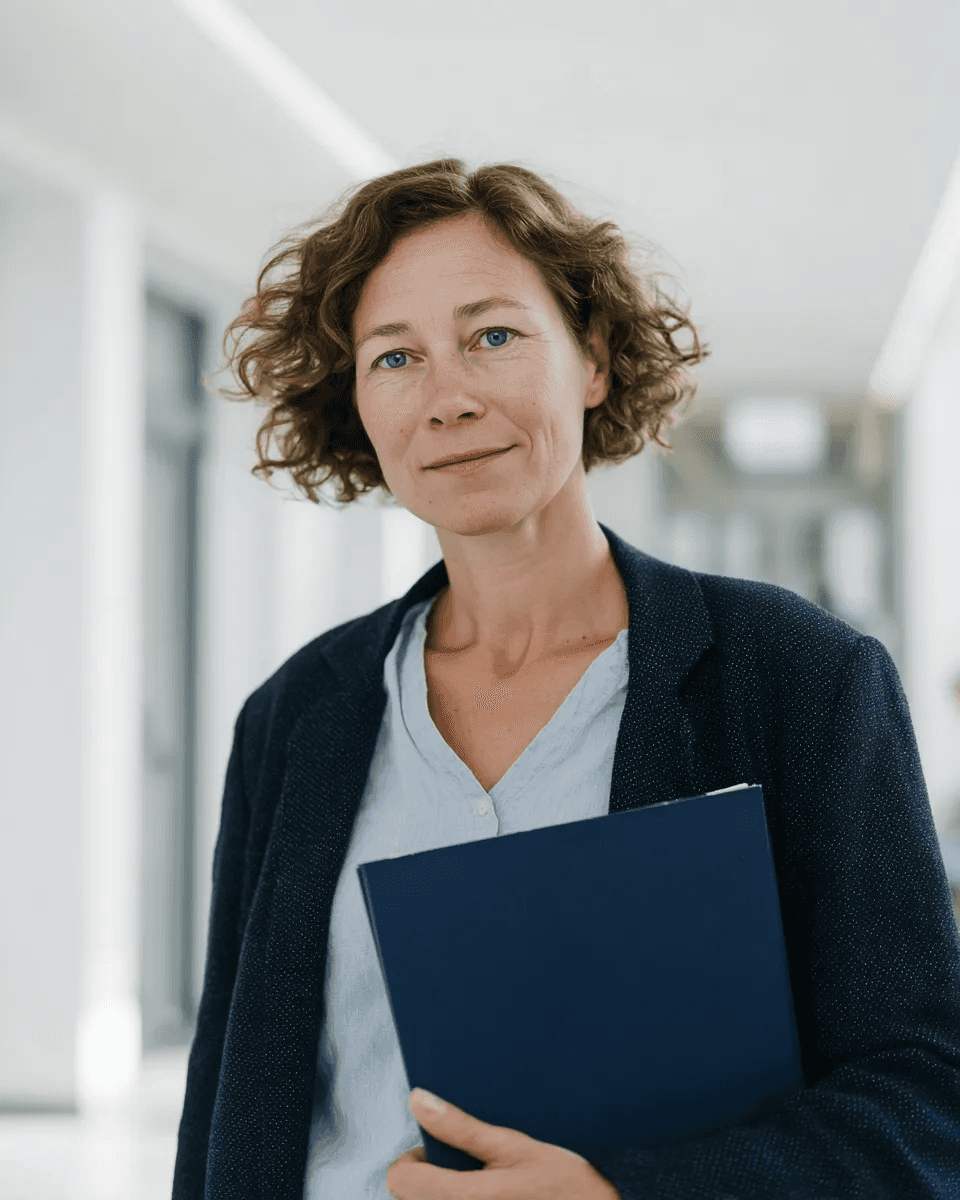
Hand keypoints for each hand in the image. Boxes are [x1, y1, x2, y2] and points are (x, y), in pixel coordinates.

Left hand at [386, 1087, 621, 1199]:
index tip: (443, 1149)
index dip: (415, 1158)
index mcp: (459, 1198)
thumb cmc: (564, 1183)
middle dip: (433, 1178)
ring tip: (489, 1183)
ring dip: (450, 1193)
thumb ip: (461, 1127)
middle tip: (471, 1165)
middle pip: (413, 1198)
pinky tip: (500, 1197)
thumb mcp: (514, 1145)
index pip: (398, 1179)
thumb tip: (417, 1100)